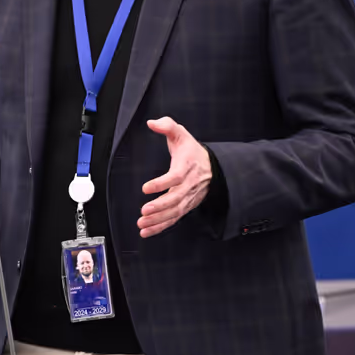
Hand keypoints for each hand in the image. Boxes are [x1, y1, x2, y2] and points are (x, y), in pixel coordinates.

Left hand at [138, 117, 211, 237]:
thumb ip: (167, 126)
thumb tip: (152, 123)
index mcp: (187, 167)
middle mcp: (189, 185)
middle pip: (176, 199)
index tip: (145, 188)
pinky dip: (161, 227)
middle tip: (144, 211)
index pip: (175, 177)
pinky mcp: (186, 206)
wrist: (212, 166)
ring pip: (175, 212)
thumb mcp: (181, 134)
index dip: (161, 183)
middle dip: (160, 207)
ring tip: (142, 224)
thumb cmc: (191, 150)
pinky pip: (174, 218)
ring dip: (158, 220)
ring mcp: (189, 197)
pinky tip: (147, 231)